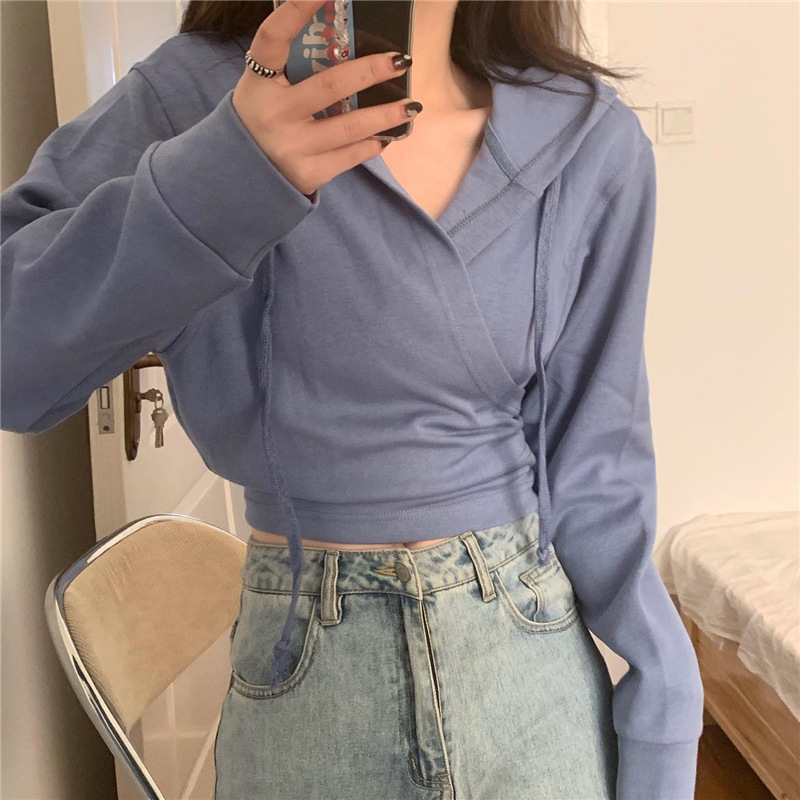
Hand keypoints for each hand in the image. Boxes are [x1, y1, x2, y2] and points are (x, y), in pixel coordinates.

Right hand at [232, 0, 418, 196]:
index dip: (296, 8)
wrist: (242, 175)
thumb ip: (293, 66)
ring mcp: (292, 146)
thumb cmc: (263, 119)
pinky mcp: (308, 173)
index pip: (274, 37)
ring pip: (349, 127)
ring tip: (410, 106)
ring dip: (385, 116)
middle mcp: (274, 114)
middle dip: (370, 72)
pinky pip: (350, 156)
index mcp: (258, 81)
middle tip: (400, 61)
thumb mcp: (265, 88)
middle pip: (330, 86)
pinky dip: (371, 145)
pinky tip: (385, 137)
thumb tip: (344, 43)